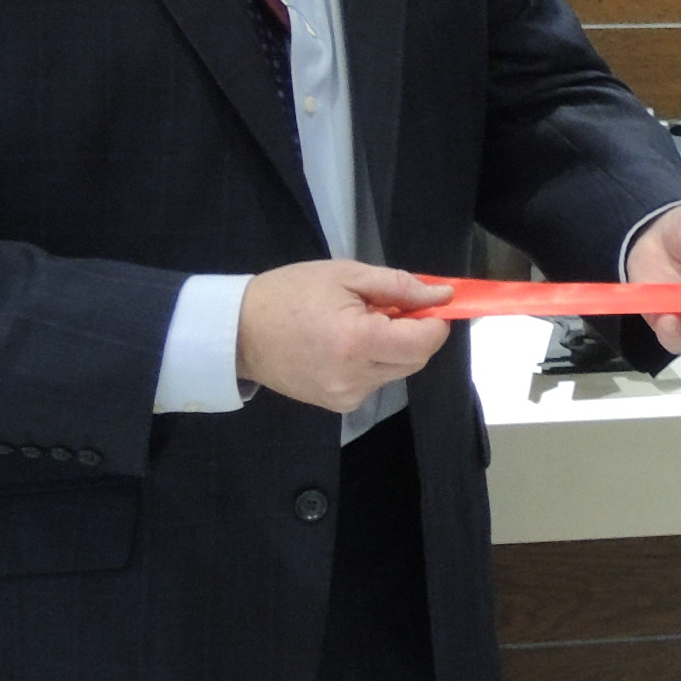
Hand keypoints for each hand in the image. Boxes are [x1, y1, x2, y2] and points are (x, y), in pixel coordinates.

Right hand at [237, 260, 450, 408]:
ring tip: (357, 325)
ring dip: (392, 348)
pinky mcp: (337, 404)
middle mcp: (356, 378)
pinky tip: (344, 345)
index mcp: (358, 342)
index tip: (423, 303)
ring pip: (397, 371)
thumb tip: (444, 296)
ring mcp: (345, 396)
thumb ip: (400, 286)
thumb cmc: (290, 294)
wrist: (237, 332)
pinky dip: (372, 363)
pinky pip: (374, 382)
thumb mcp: (346, 275)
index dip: (434, 320)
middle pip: (416, 359)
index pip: (425, 342)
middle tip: (384, 308)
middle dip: (413, 332)